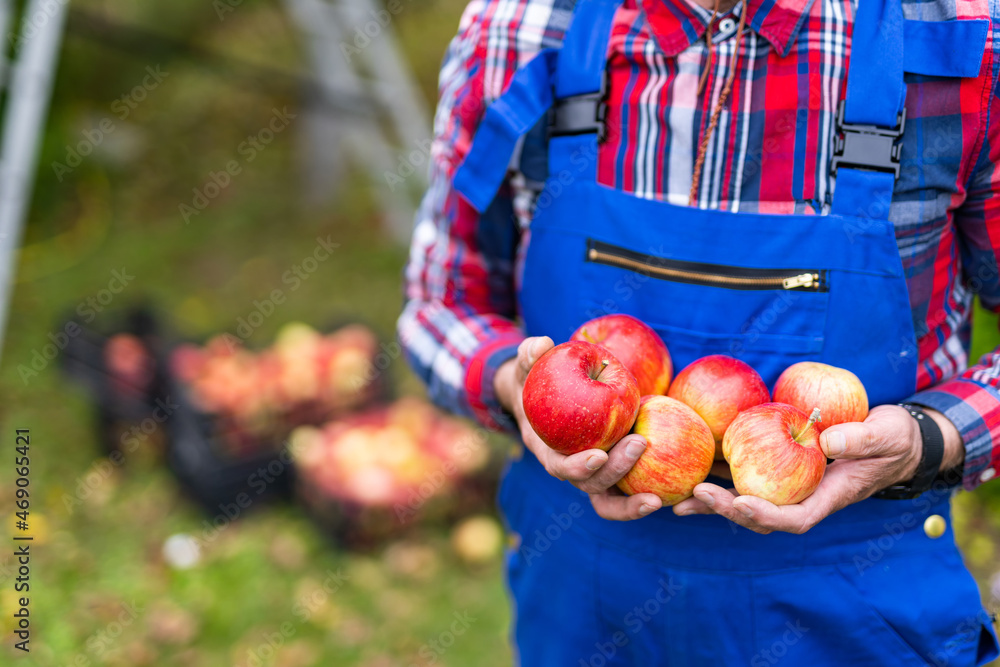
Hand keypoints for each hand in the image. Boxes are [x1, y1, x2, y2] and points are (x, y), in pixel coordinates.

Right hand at [494, 336, 661, 520]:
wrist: (546, 398)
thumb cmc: (537, 379)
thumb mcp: (528, 364)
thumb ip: (531, 354)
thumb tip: (541, 345)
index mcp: (547, 448)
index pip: (559, 466)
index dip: (578, 466)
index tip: (599, 454)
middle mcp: (570, 468)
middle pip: (590, 485)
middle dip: (615, 471)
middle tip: (639, 444)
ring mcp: (592, 474)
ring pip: (609, 501)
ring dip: (631, 503)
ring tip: (658, 499)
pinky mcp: (612, 471)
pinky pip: (627, 492)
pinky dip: (643, 498)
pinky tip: (669, 494)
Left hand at [672, 404, 960, 533]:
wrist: (894, 436)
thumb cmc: (894, 438)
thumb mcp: (885, 435)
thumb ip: (859, 439)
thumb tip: (827, 441)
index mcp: (828, 497)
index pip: (794, 518)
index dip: (766, 516)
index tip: (740, 504)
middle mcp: (804, 496)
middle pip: (761, 514)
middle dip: (727, 509)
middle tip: (696, 496)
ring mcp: (791, 484)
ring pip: (747, 498)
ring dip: (714, 501)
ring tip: (678, 499)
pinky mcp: (780, 467)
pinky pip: (748, 475)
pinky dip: (721, 474)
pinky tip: (693, 466)